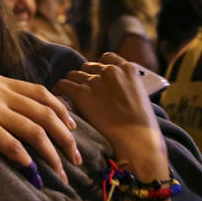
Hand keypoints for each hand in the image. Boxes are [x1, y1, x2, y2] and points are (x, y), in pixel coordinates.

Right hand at [0, 62, 79, 181]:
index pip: (41, 93)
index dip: (61, 110)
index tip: (71, 127)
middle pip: (46, 113)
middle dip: (67, 137)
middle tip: (77, 157)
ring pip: (34, 129)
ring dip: (52, 153)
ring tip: (62, 172)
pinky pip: (7, 142)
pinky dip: (24, 157)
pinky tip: (32, 172)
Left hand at [53, 53, 166, 176]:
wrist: (137, 142)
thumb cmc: (142, 127)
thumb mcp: (140, 97)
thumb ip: (126, 86)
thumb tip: (111, 89)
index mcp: (128, 69)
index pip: (107, 58)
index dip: (99, 68)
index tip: (96, 78)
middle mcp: (111, 70)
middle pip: (88, 67)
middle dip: (85, 78)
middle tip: (83, 91)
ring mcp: (96, 81)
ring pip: (74, 75)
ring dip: (72, 84)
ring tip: (68, 95)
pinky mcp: (82, 93)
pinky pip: (63, 85)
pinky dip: (59, 90)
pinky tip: (59, 97)